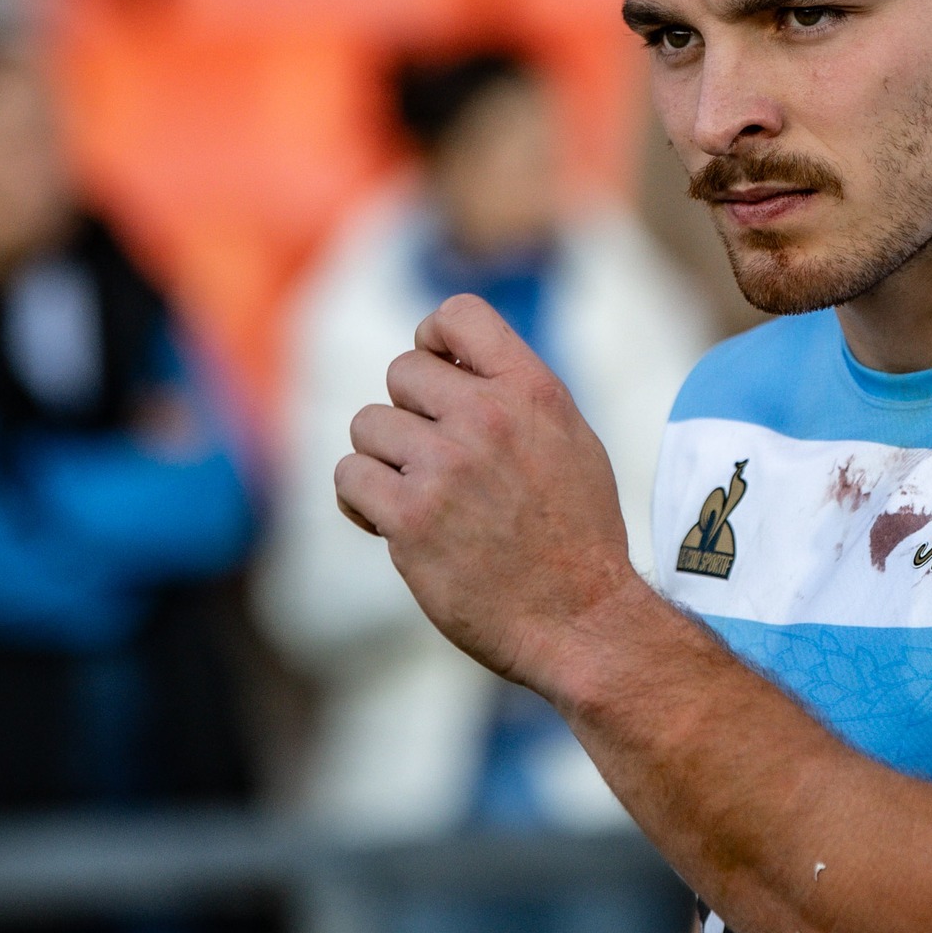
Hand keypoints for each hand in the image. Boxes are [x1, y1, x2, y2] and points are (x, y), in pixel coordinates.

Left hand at [333, 293, 639, 690]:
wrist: (581, 617)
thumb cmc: (578, 534)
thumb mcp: (571, 439)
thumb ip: (516, 395)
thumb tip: (453, 366)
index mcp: (533, 390)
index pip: (458, 315)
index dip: (433, 339)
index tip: (439, 375)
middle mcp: (489, 417)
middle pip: (401, 373)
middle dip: (409, 415)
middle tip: (435, 461)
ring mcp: (447, 465)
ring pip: (367, 425)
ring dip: (383, 461)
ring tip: (418, 497)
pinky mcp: (411, 517)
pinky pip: (350, 477)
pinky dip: (362, 501)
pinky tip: (391, 522)